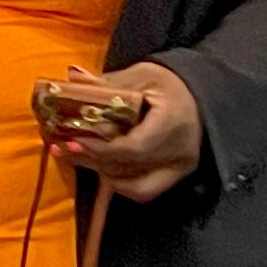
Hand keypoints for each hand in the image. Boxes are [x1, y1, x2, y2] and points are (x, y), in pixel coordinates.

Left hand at [46, 64, 204, 202]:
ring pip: (132, 185)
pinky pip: (143, 190)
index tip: (72, 141)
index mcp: (173, 123)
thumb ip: (108, 83)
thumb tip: (71, 77)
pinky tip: (102, 167)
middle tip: (62, 149)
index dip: (100, 149)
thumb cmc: (173, 85)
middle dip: (91, 160)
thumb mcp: (142, 76)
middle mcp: (179, 153)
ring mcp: (179, 169)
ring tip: (77, 156)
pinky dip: (119, 181)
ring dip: (101, 172)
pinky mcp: (175, 176)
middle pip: (129, 168)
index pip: (134, 148)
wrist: (204, 98)